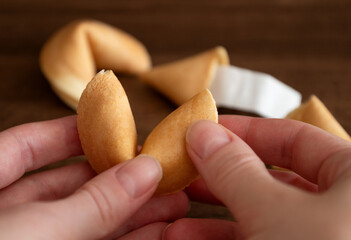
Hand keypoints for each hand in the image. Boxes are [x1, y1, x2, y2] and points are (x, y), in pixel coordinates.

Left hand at [0, 116, 188, 239]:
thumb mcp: (33, 231)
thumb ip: (91, 203)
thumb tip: (143, 170)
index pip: (29, 145)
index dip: (74, 132)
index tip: (116, 127)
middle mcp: (4, 218)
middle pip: (70, 185)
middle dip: (119, 178)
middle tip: (160, 173)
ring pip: (88, 222)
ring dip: (133, 213)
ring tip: (173, 203)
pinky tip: (157, 233)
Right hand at [163, 115, 350, 239]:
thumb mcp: (276, 211)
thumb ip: (236, 170)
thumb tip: (202, 132)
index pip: (296, 137)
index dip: (245, 130)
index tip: (204, 130)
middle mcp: (340, 208)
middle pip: (270, 178)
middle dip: (219, 175)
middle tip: (184, 170)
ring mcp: (320, 236)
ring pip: (259, 214)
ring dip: (211, 213)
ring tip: (173, 208)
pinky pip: (257, 239)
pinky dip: (220, 237)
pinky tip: (184, 236)